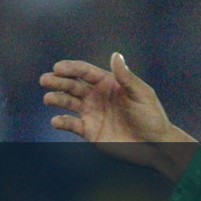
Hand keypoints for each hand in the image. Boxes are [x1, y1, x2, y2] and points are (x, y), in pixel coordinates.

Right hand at [40, 53, 197, 180]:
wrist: (155, 146)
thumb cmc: (152, 117)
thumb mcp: (142, 95)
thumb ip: (126, 77)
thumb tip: (115, 55)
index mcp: (109, 83)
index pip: (84, 71)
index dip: (70, 68)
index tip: (58, 68)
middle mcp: (97, 96)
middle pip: (72, 84)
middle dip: (57, 81)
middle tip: (45, 80)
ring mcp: (92, 113)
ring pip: (67, 102)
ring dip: (56, 98)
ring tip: (49, 99)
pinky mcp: (89, 130)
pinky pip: (70, 124)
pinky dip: (61, 122)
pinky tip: (57, 121)